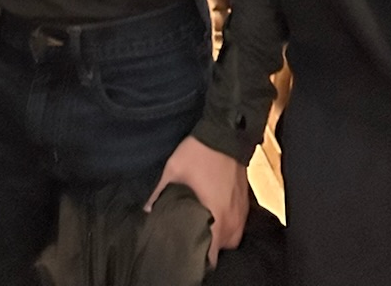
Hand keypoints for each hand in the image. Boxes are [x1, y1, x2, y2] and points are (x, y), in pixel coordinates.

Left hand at [147, 137, 248, 266]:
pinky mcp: (245, 206)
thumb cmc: (200, 154)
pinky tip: (212, 213)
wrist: (226, 133)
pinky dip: (224, 224)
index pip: (209, 257)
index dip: (196, 258)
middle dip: (204, 246)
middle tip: (187, 235)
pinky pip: (234, 226)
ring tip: (199, 226)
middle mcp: (232, 224)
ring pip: (227, 240)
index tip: (184, 250)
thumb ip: (159, 194)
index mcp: (217, 219)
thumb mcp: (174, 171)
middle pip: (218, 251)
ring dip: (215, 236)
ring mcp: (241, 216)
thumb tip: (146, 212)